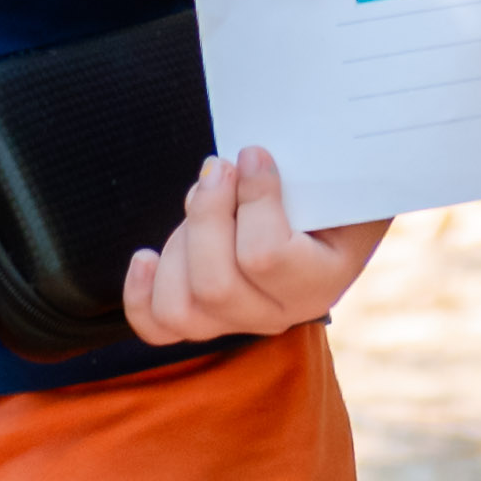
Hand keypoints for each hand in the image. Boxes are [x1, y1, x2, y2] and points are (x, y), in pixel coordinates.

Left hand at [119, 148, 389, 342]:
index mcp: (323, 280)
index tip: (254, 153)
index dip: (251, 198)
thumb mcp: (340, 172)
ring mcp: (241, 320)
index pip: (267, 258)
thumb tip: (251, 157)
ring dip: (179, 245)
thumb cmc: (334, 183)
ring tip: (200, 201)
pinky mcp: (205, 316)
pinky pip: (158, 326)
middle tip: (220, 167)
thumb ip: (313, 166)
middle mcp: (283, 313)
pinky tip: (145, 257)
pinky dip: (140, 293)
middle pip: (216, 285)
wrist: (333, 206)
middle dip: (206, 215)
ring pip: (182, 308)